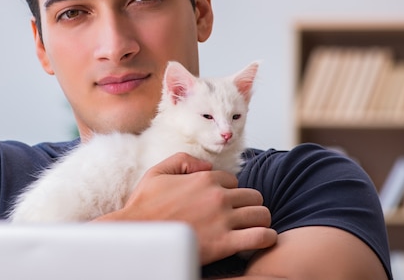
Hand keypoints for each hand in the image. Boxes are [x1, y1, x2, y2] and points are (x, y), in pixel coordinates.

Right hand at [96, 152, 276, 264]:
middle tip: (241, 216)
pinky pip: (261, 237)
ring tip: (253, 227)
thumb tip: (206, 165)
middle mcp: (217, 196)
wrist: (137, 236)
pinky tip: (260, 240)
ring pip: (262, 214)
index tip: (223, 203)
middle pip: (253, 196)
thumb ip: (183, 160)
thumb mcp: (157, 173)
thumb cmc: (144, 206)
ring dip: (260, 220)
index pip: (234, 182)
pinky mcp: (226, 243)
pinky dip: (266, 238)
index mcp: (203, 179)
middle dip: (248, 205)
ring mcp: (223, 220)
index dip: (230, 192)